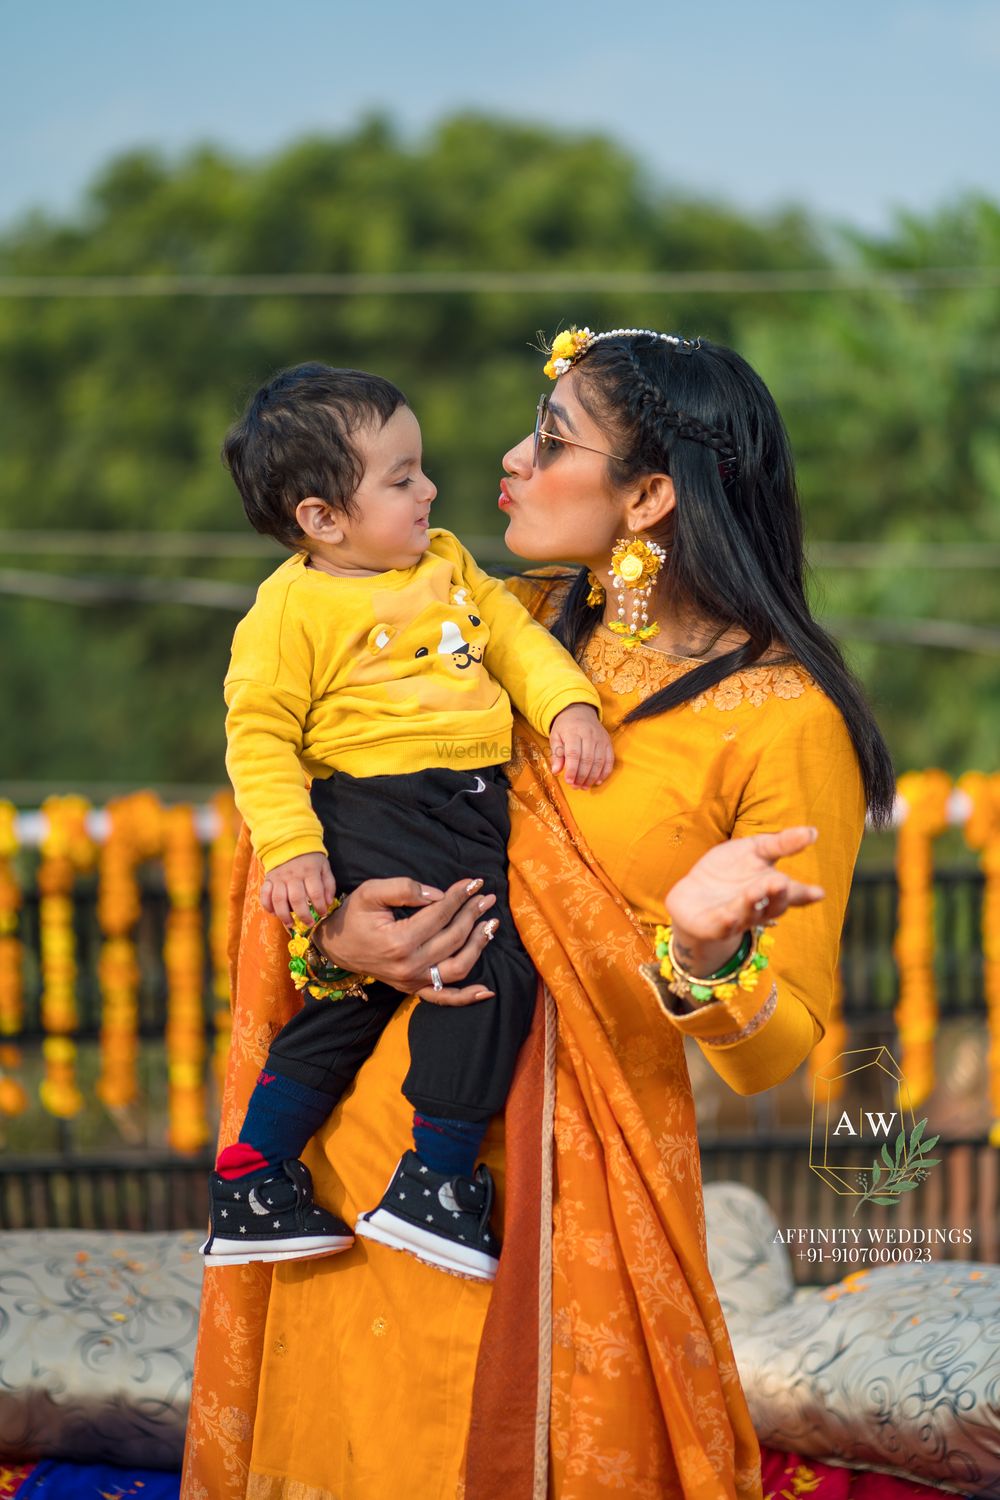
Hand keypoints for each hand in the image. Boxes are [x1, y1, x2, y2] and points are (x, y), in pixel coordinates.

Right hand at [261, 852, 337, 926]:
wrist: (289, 842)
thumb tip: (328, 903)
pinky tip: (274, 913)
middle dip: (303, 915)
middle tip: (308, 924)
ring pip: (279, 899)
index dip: (320, 906)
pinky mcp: (268, 879)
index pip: (315, 892)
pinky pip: (264, 894)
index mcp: (310, 871)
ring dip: (284, 915)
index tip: (322, 913)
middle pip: (296, 899)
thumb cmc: (310, 859)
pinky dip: (267, 906)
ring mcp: (279, 878)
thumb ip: (328, 885)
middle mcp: (293, 876)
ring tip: (290, 924)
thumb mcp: (324, 867)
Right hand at [313, 876, 500, 1005]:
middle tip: (486, 897)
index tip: (474, 883)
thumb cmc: (353, 916)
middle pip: (453, 937)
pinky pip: (444, 998)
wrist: (336, 946)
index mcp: (399, 941)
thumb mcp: (371, 892)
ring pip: (458, 966)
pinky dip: (467, 996)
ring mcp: (412, 981)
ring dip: (479, 945)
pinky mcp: (413, 989)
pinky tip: (487, 989)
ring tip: (491, 924)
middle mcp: (409, 966)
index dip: (459, 896)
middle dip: (473, 914)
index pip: (440, 915)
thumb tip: (438, 895)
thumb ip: (404, 888)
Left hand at [549, 704, 614, 787]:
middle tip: (575, 787)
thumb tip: (556, 771)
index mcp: (573, 732)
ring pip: (599, 761)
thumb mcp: (555, 737)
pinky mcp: (608, 742)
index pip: (574, 753)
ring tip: (584, 786)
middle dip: (582, 776)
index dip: (572, 769)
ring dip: (592, 777)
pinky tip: (597, 781)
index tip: (569, 781)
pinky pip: (609, 760)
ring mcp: (601, 739)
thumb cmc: (565, 727)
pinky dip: (605, 772)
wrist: (580, 711)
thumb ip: (556, 754)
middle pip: (588, 759)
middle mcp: (589, 735)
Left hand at [665, 826, 824, 976]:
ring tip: (755, 891)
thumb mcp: (753, 850)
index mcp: (771, 889)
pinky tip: (728, 915)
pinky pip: (720, 928)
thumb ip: (780, 844)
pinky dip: (725, 923)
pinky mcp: (711, 927)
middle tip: (781, 882)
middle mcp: (758, 908)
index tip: (819, 892)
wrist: (693, 896)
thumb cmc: (729, 871)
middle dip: (777, 895)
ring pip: (748, 915)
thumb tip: (812, 831)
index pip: (793, 893)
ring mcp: (735, 918)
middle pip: (773, 906)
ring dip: (751, 904)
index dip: (806, 894)